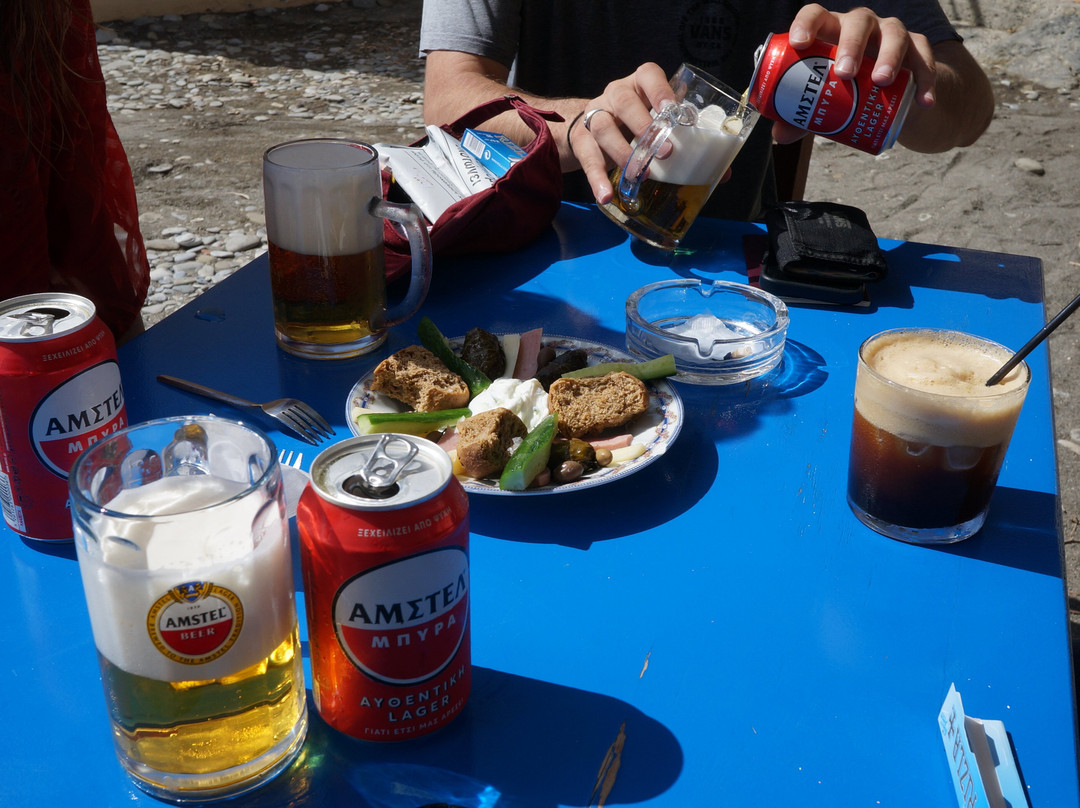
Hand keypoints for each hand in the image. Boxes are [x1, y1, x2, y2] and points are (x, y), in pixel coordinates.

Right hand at [567, 62, 675, 204]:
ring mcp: (595, 115)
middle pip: (625, 103)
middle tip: (665, 152)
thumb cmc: (637, 123)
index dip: (659, 90)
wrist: (593, 128)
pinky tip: (605, 195)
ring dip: (622, 153)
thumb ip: (684, 136)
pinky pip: (587, 158)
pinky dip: (597, 179)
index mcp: (639, 84)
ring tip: (638, 175)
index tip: (670, 110)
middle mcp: (615, 94)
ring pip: (603, 129)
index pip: (648, 75)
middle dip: (644, 127)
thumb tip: (722, 173)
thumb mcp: (656, 119)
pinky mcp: (581, 139)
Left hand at [771, 4, 936, 144]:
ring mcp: (891, 34)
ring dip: (888, 57)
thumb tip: (780, 134)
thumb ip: (801, 115)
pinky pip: (924, 57)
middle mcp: (862, 27)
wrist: (893, 93)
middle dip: (851, 45)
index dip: (806, 24)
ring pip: (894, 33)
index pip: (817, 15)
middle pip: (858, 21)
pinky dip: (925, 79)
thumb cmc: (846, 90)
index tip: (799, 43)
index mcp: (831, 32)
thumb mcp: (824, 101)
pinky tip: (923, 102)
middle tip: (845, 73)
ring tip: (881, 82)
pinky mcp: (917, 48)